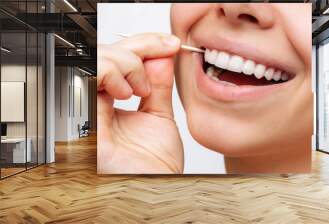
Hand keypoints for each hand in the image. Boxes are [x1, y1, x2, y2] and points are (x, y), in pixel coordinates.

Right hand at [97, 33, 183, 173]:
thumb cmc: (156, 164)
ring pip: (94, 60)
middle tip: (163, 58)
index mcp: (110, 104)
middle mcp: (97, 105)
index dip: (143, 45)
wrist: (159, 189)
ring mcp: (89, 110)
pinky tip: (129, 92)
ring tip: (142, 87)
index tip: (170, 45)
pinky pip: (89, 79)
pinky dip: (112, 73)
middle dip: (138, 47)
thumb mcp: (160, 115)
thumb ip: (158, 85)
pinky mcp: (85, 119)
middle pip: (104, 54)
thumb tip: (161, 55)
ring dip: (125, 61)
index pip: (117, 61)